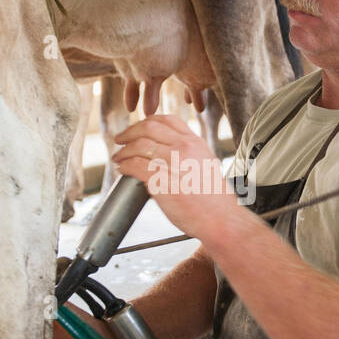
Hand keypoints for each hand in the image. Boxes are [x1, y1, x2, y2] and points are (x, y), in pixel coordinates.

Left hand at [111, 115, 243, 245]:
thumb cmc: (214, 199)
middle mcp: (184, 148)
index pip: (167, 120)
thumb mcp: (207, 164)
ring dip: (123, 151)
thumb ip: (189, 153)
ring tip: (118, 157)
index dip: (146, 121)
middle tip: (119, 139)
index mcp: (195, 142)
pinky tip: (121, 169)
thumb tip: (167, 151)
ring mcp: (173, 163)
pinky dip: (124, 166)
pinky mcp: (161, 181)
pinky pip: (135, 166)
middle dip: (129, 132)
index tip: (136, 128)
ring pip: (138, 146)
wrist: (220, 218)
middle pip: (148, 128)